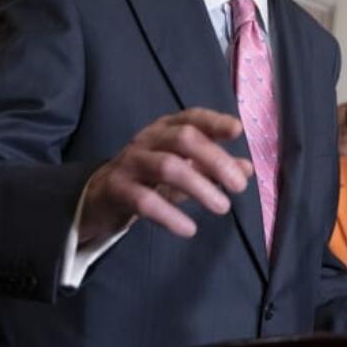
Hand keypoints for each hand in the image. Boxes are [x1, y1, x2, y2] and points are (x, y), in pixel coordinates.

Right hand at [78, 108, 253, 243]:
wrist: (100, 198)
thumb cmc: (149, 179)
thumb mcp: (184, 170)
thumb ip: (214, 168)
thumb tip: (247, 169)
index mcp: (165, 130)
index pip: (191, 117)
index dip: (214, 122)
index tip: (237, 131)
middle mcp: (147, 140)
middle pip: (183, 139)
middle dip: (215, 159)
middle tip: (238, 186)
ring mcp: (129, 163)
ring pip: (166, 166)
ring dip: (199, 187)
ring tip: (222, 207)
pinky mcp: (115, 189)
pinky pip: (144, 200)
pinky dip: (170, 215)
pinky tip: (189, 229)